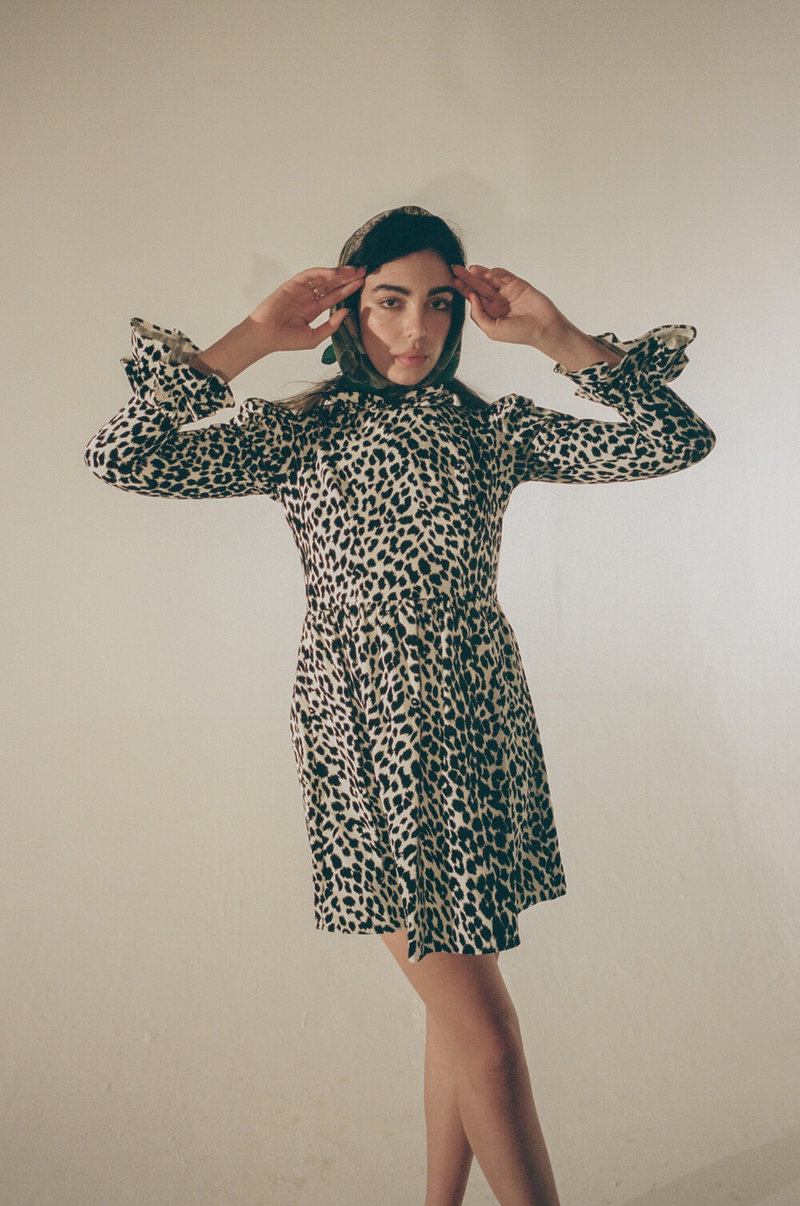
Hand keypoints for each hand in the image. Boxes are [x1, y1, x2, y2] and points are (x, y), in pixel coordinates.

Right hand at [249, 265, 365, 353]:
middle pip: (331, 285)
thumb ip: (331, 325)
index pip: (334, 297)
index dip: (348, 289)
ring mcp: (300, 291)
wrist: (265, 337)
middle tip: (362, 272)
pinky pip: (308, 275)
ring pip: (322, 278)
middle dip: (346, 278)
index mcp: (313, 310)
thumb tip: (347, 311)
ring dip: (337, 274)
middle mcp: (308, 298)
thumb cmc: (286, 340)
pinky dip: (321, 273)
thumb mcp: (315, 337)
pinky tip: (334, 273)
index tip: (361, 283)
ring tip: (352, 271)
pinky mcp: (291, 285)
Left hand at [452, 264, 565, 348]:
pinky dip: (494, 273)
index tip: (453, 282)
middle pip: (478, 286)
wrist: (544, 329)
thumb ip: (479, 315)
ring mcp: (506, 292)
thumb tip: (471, 296)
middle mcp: (496, 301)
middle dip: (467, 278)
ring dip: (479, 273)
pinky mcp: (517, 284)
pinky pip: (503, 275)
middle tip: (455, 269)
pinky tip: (486, 273)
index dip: (463, 290)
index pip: (474, 298)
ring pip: (489, 279)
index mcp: (489, 312)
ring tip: (469, 269)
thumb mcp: (491, 330)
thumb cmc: (519, 334)